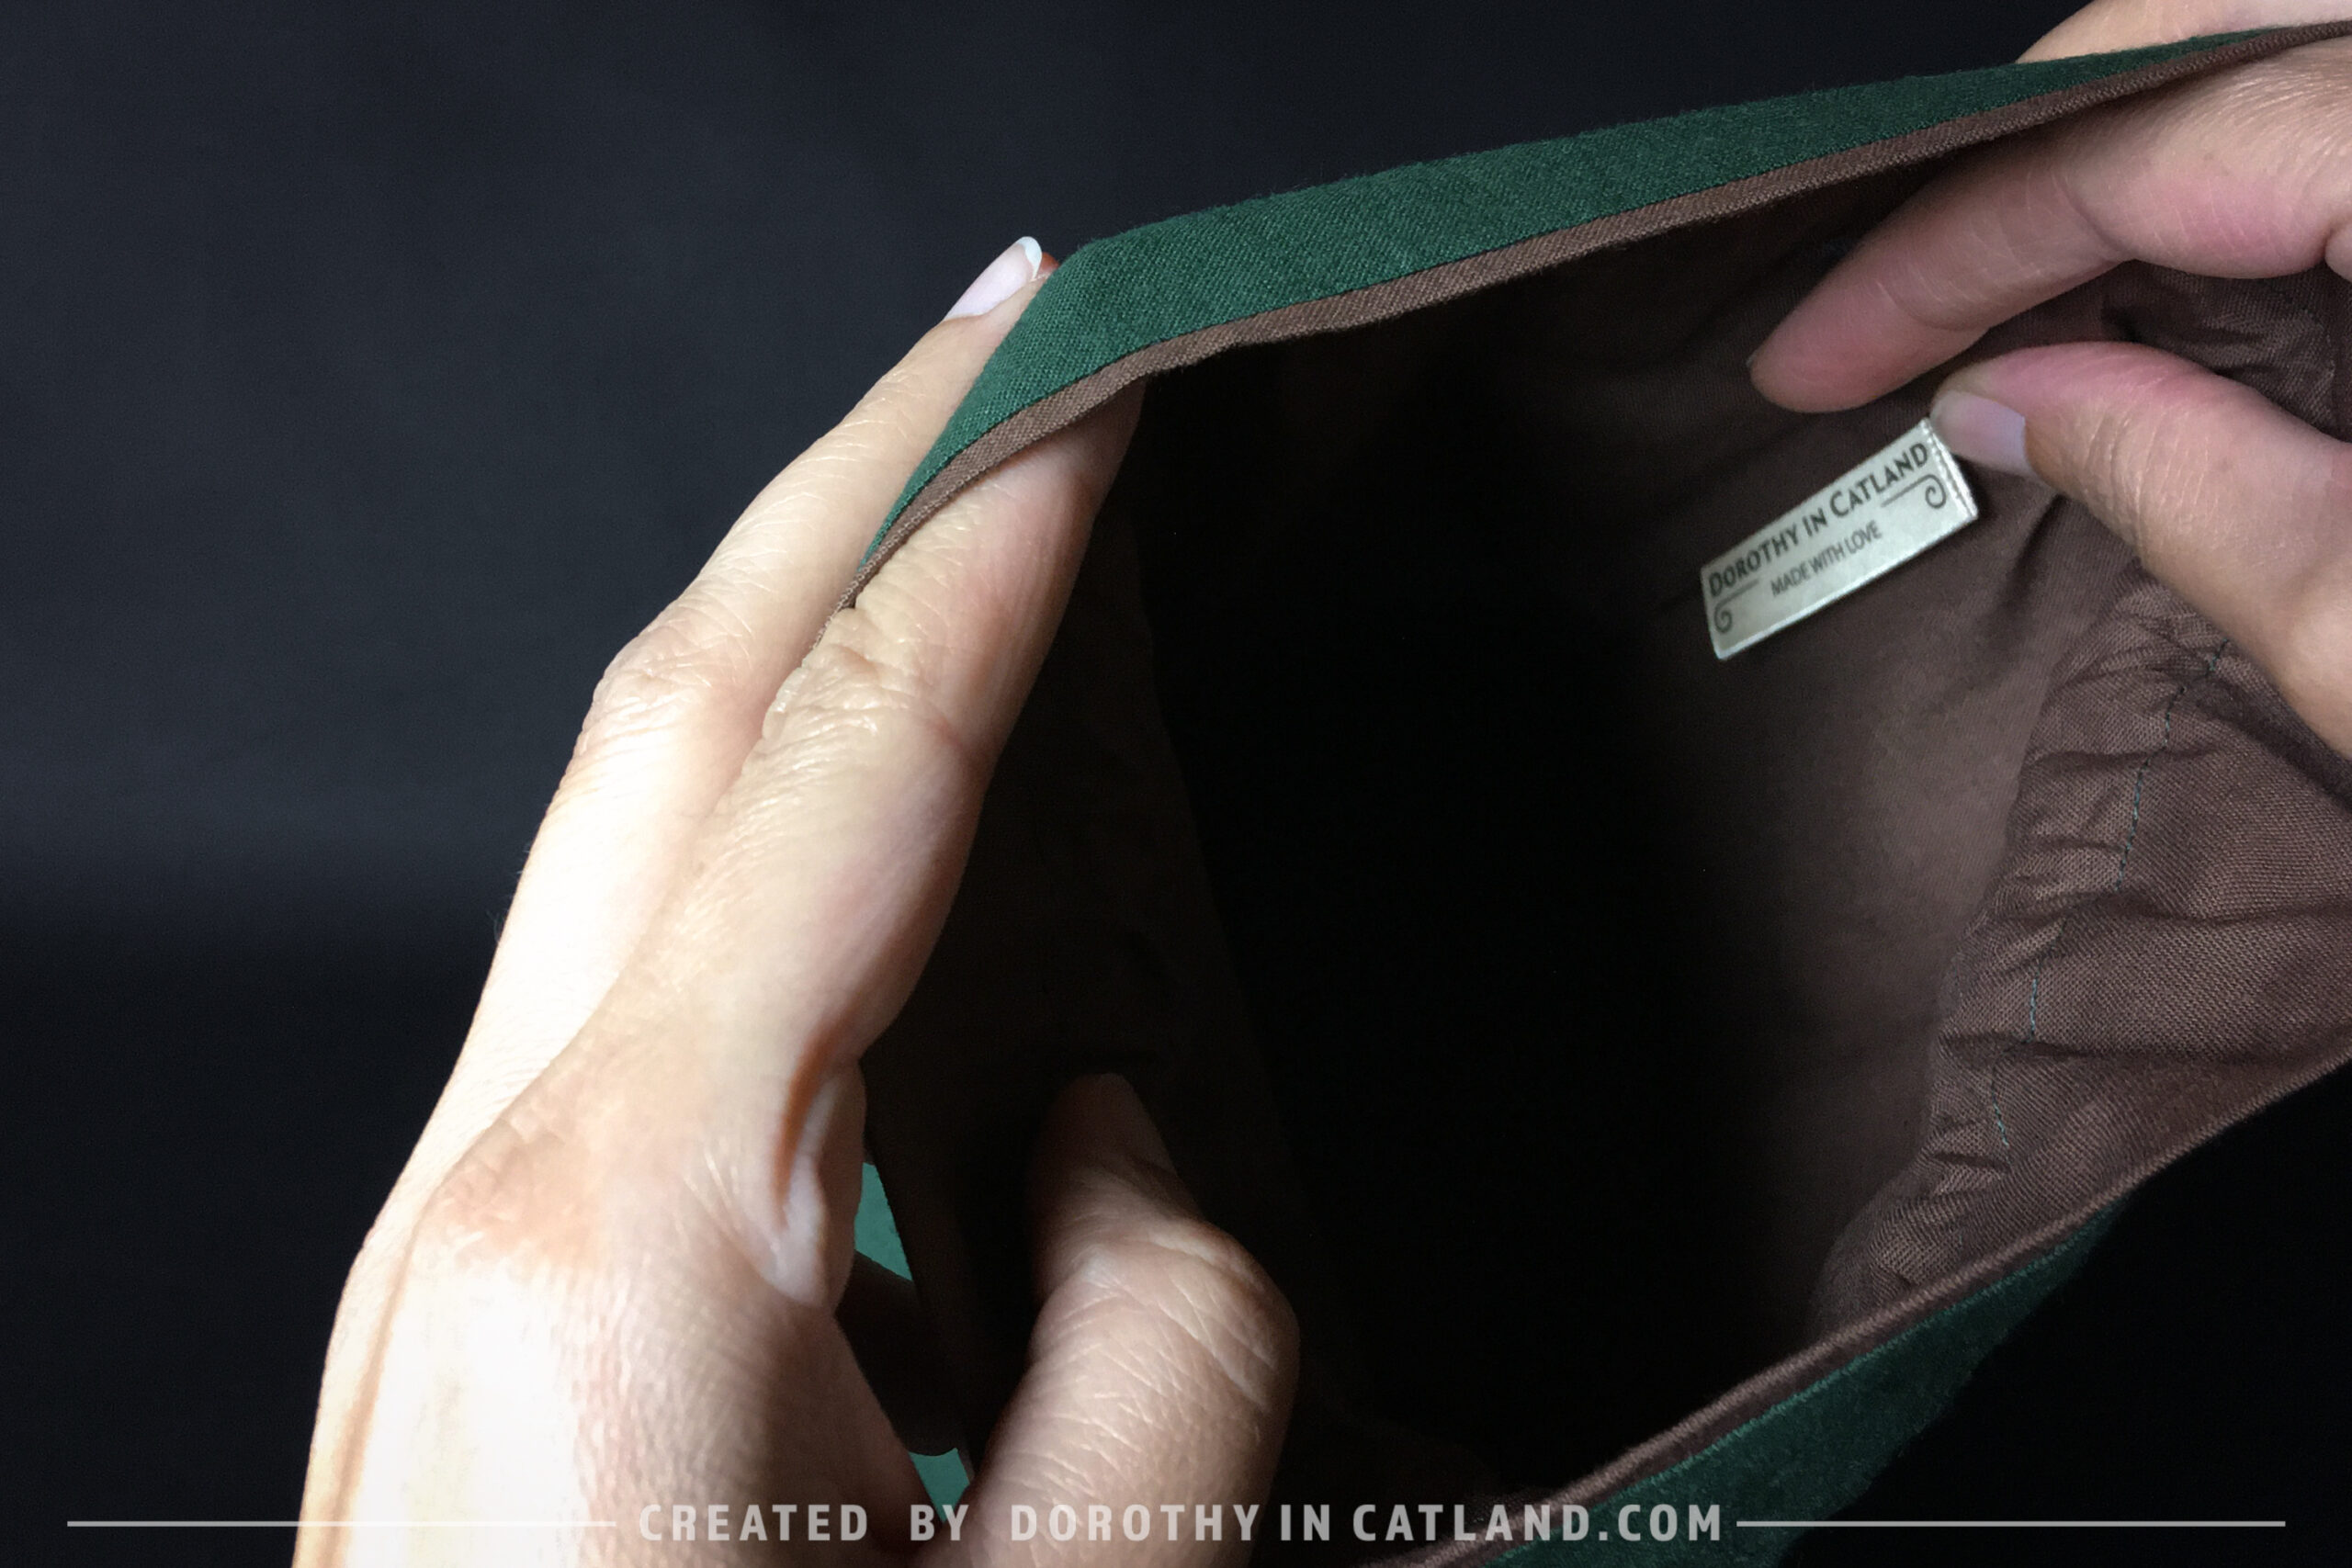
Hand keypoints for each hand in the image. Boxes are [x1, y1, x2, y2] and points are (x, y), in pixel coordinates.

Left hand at [296, 240, 1296, 1564]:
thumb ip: (1160, 1333)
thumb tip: (1106, 1132)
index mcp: (636, 1230)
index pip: (848, 759)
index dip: (989, 537)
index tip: (1092, 379)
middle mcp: (497, 1182)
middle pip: (673, 705)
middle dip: (845, 475)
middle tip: (1009, 337)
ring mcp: (459, 1227)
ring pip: (633, 820)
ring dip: (799, 635)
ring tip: (965, 533)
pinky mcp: (488, 1289)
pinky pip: (640, 972)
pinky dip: (768, 831)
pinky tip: (886, 839)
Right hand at [1750, 0, 2351, 750]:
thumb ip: (2185, 486)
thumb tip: (2007, 400)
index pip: (2151, 149)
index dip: (1947, 252)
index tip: (1819, 353)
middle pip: (2211, 20)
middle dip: (2022, 142)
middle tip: (1898, 284)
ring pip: (2286, 35)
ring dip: (2140, 141)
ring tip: (2014, 275)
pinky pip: (2351, 97)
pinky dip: (2248, 167)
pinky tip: (2186, 272)